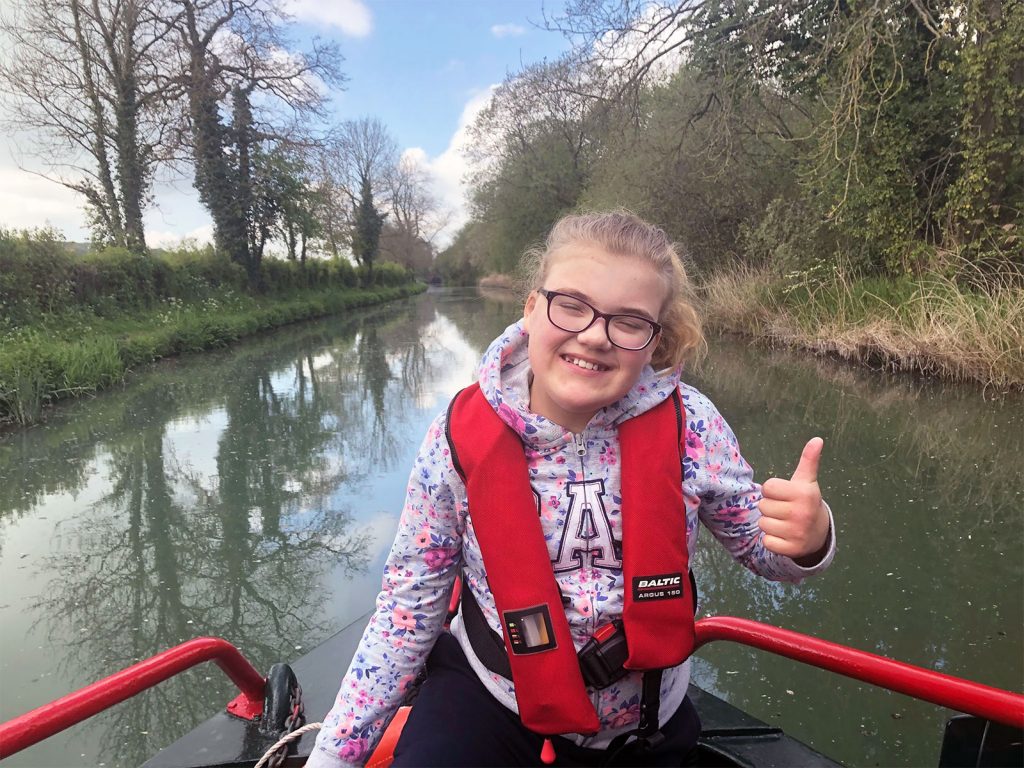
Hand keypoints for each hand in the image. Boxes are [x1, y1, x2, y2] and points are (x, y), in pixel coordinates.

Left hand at [757, 437, 828, 561]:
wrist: (819, 533)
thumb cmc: (806, 501)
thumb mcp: (807, 481)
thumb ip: (809, 460)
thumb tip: (817, 439)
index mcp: (803, 494)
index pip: (767, 487)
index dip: (772, 490)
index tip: (784, 494)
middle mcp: (801, 513)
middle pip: (763, 506)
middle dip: (771, 507)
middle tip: (785, 509)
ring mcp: (796, 532)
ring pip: (762, 524)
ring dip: (770, 523)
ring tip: (784, 522)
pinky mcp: (791, 549)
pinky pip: (766, 541)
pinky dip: (772, 540)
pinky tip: (784, 536)